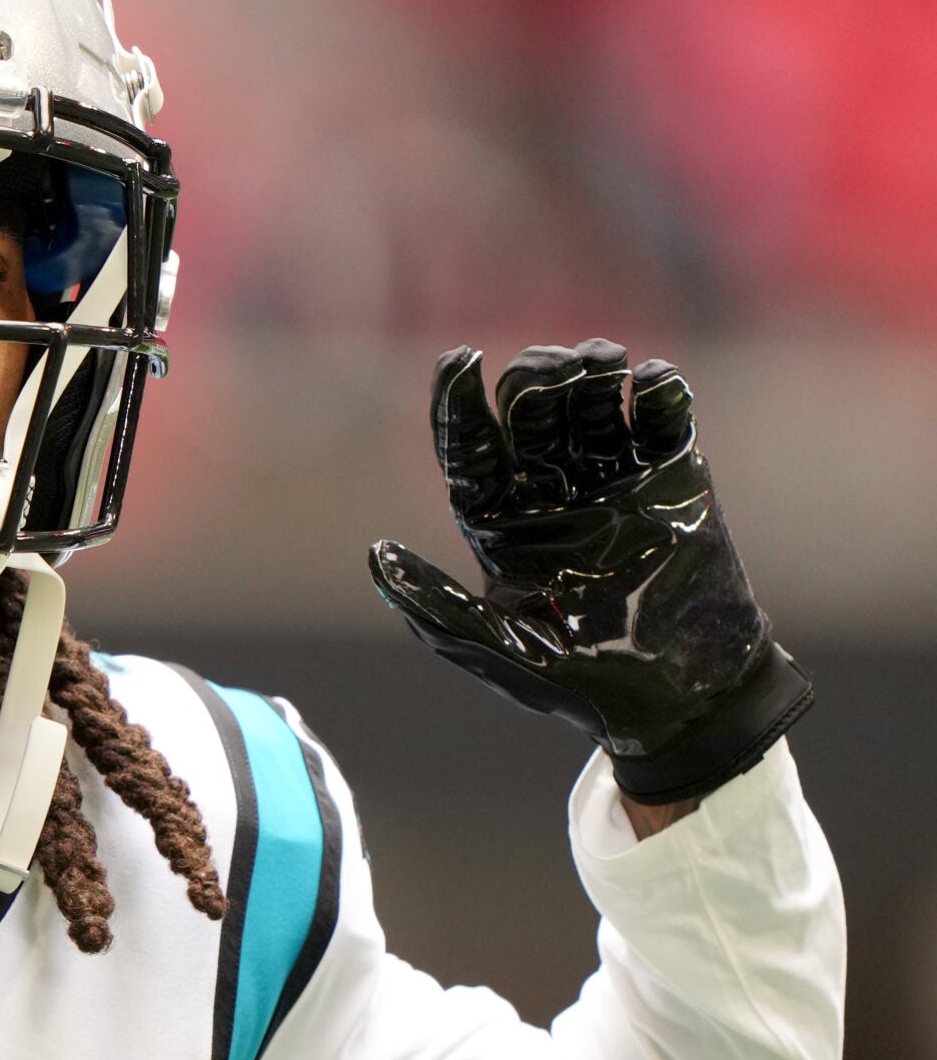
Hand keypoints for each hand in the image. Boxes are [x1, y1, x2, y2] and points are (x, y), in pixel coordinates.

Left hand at [369, 340, 810, 804]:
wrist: (682, 698)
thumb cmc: (582, 684)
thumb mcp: (500, 652)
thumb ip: (437, 607)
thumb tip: (376, 555)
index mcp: (498, 524)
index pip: (469, 451)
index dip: (458, 404)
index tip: (458, 360)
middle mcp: (549, 495)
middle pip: (531, 416)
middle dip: (534, 383)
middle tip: (549, 373)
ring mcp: (612, 482)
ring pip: (591, 408)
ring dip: (592, 375)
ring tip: (600, 361)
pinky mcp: (672, 482)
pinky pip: (660, 423)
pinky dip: (657, 395)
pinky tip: (648, 382)